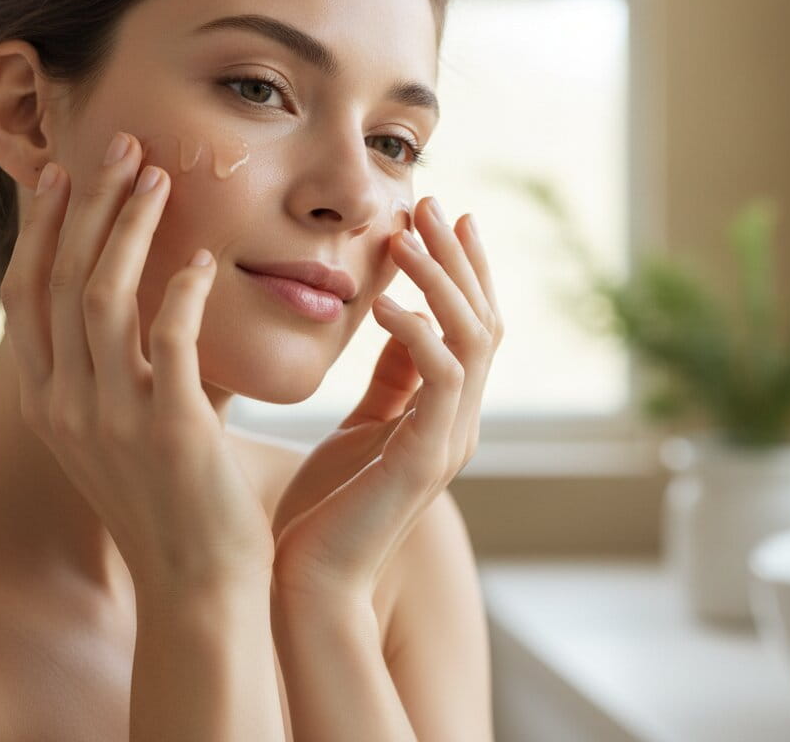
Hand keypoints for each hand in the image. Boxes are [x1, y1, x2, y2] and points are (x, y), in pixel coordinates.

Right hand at [0, 131, 273, 592]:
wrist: (199, 584)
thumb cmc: (174, 502)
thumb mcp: (122, 431)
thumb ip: (122, 368)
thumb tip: (150, 299)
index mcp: (49, 402)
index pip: (29, 294)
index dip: (44, 228)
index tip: (66, 173)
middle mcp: (65, 405)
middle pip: (60, 279)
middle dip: (89, 205)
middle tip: (122, 146)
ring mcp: (111, 418)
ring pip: (102, 296)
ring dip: (130, 227)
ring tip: (159, 176)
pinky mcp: (170, 429)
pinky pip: (168, 339)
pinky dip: (181, 291)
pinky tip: (201, 260)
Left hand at [270, 196, 502, 600]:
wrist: (306, 585)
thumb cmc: (323, 511)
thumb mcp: (361, 428)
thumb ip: (390, 380)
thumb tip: (398, 318)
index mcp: (445, 416)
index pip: (470, 327)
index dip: (462, 270)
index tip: (441, 215)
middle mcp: (460, 424)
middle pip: (483, 322)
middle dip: (459, 259)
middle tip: (431, 203)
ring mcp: (450, 442)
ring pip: (472, 340)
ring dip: (441, 281)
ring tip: (405, 236)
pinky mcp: (426, 459)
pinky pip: (439, 379)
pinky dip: (417, 332)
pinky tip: (382, 299)